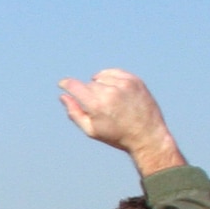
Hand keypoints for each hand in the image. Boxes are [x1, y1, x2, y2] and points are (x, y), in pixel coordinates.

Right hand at [58, 70, 184, 175]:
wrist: (147, 135)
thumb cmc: (117, 136)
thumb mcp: (91, 130)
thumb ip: (74, 113)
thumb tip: (63, 96)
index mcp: (97, 106)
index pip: (75, 86)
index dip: (66, 84)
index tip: (62, 84)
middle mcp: (110, 92)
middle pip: (89, 85)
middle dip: (89, 94)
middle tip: (99, 109)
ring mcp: (123, 84)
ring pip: (101, 77)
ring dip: (100, 85)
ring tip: (109, 101)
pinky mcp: (134, 80)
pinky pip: (114, 72)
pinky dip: (110, 79)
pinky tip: (113, 90)